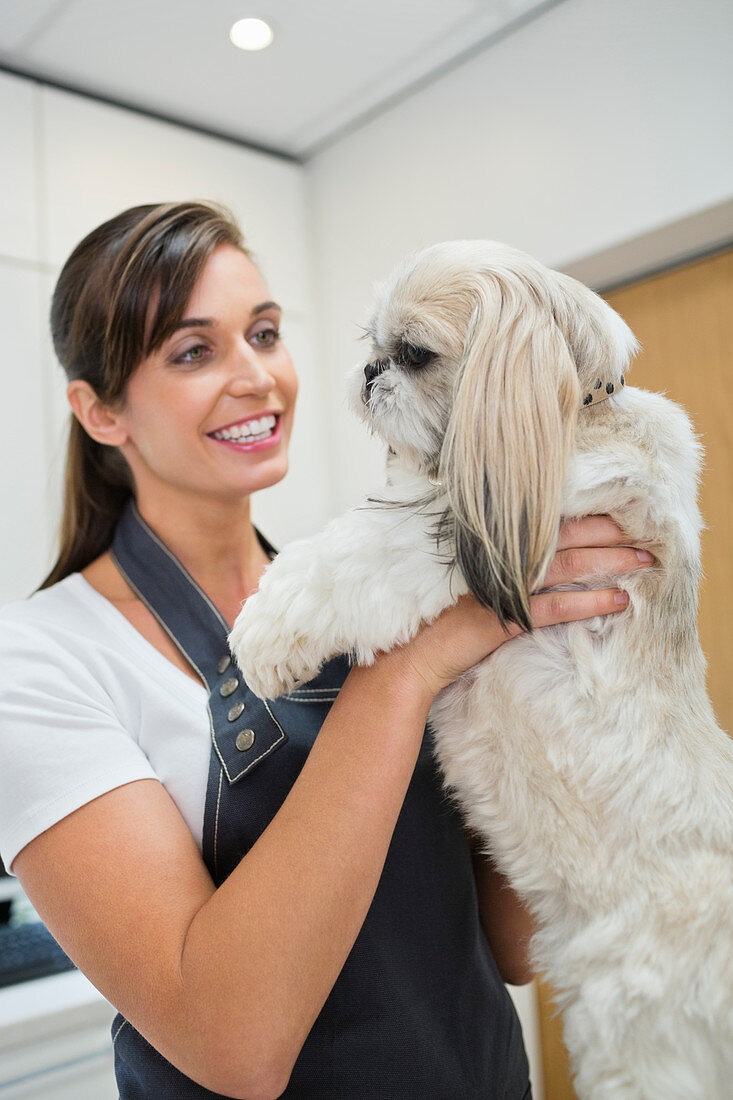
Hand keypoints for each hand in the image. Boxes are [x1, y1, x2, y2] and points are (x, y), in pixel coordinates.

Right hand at [389, 515, 653, 698]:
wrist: (408, 656)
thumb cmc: (434, 620)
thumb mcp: (463, 580)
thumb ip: (494, 563)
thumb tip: (533, 556)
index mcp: (487, 544)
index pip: (543, 521)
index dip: (581, 516)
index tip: (615, 513)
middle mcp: (495, 557)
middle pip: (562, 536)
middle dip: (607, 533)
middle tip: (645, 532)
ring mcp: (499, 584)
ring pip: (566, 565)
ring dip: (609, 562)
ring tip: (643, 561)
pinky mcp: (503, 617)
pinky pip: (556, 607)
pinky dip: (589, 602)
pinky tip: (618, 600)